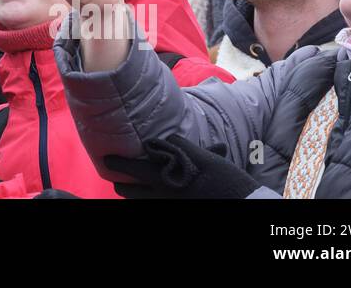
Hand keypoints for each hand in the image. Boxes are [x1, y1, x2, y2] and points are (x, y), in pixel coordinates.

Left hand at [103, 135, 258, 198]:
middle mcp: (164, 197)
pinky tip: (153, 193)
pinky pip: (154, 206)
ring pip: (141, 202)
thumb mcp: (208, 160)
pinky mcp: (175, 211)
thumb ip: (185, 148)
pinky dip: (149, 200)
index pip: (134, 169)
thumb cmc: (227, 181)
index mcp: (167, 180)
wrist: (245, 205)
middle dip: (122, 183)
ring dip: (135, 193)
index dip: (118, 163)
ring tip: (131, 184)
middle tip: (117, 175)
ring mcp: (169, 206)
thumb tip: (169, 139)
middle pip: (130, 191)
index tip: (106, 158)